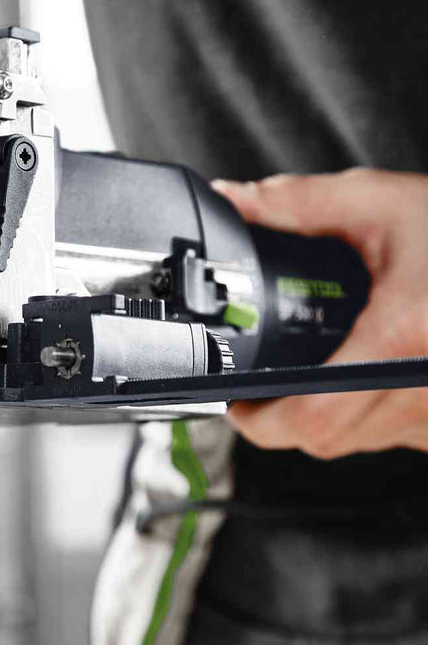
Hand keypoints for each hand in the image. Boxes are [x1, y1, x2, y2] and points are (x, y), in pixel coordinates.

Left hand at [212, 169, 427, 457]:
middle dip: (279, 417)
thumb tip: (237, 200)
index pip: (310, 416)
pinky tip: (364, 375)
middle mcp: (426, 387)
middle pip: (325, 439)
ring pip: (358, 443)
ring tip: (311, 372)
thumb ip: (301, 203)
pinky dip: (368, 415)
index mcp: (403, 335)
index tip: (235, 399)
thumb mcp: (384, 202)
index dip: (258, 418)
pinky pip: (395, 437)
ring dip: (324, 416)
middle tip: (257, 387)